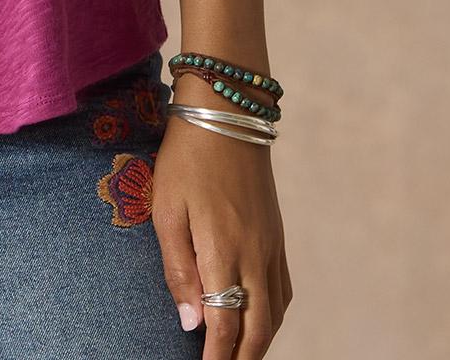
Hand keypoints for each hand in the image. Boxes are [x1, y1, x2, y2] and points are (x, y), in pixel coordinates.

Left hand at [151, 105, 292, 356]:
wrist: (227, 114)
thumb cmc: (186, 158)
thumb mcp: (166, 210)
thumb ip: (178, 269)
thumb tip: (192, 322)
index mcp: (224, 251)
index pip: (225, 324)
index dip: (216, 356)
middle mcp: (255, 256)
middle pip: (258, 329)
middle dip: (242, 358)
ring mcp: (271, 246)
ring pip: (275, 314)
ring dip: (260, 342)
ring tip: (238, 354)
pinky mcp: (277, 235)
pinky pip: (283, 290)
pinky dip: (274, 317)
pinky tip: (260, 320)